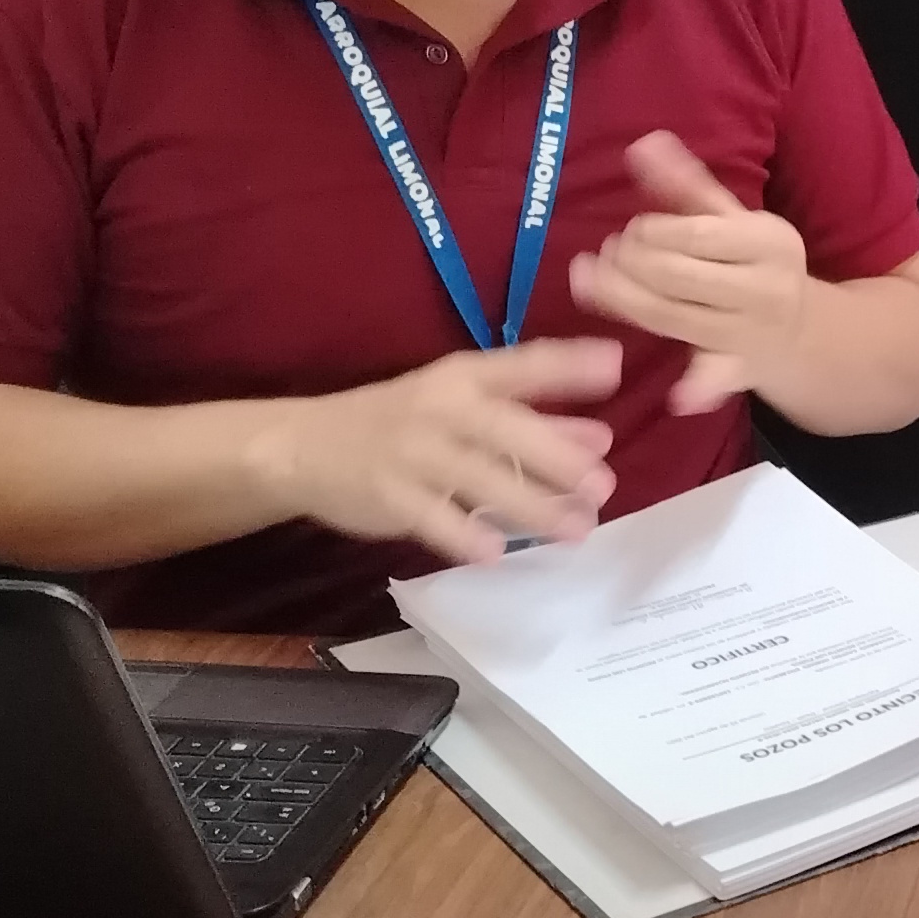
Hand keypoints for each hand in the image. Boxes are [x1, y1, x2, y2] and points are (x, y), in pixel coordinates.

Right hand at [261, 339, 622, 566]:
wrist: (304, 445)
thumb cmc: (399, 421)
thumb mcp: (460, 406)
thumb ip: (533, 419)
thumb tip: (601, 438)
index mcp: (461, 378)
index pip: (520, 365)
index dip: (566, 364)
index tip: (614, 366)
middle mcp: (439, 409)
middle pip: (504, 429)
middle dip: (556, 456)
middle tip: (603, 485)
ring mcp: (411, 452)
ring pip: (477, 479)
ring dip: (529, 506)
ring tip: (574, 530)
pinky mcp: (389, 495)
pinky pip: (432, 516)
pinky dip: (463, 535)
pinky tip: (496, 553)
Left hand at [566, 132, 809, 415]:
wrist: (803, 332)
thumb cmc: (754, 264)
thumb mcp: (731, 218)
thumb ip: (686, 184)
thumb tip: (643, 144)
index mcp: (769, 241)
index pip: (698, 235)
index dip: (652, 233)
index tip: (630, 231)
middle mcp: (766, 288)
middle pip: (681, 276)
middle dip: (633, 264)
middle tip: (606, 256)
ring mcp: (753, 333)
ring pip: (675, 318)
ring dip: (626, 300)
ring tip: (594, 281)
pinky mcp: (740, 372)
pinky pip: (717, 380)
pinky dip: (701, 389)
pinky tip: (678, 397)